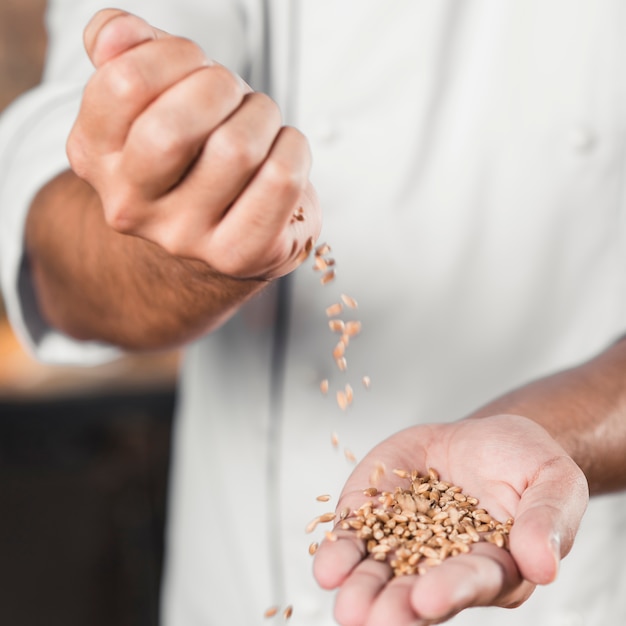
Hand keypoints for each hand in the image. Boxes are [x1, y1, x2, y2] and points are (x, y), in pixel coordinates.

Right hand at [67, 9, 319, 279]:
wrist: (220, 228)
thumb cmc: (193, 150)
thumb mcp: (152, 93)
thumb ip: (124, 50)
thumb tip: (120, 34)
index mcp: (95, 155)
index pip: (125, 83)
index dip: (175, 54)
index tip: (195, 62)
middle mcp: (130, 205)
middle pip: (175, 128)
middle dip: (219, 87)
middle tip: (231, 93)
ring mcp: (183, 237)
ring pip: (237, 149)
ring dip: (263, 115)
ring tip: (258, 124)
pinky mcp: (237, 255)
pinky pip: (280, 180)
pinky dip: (293, 149)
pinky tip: (283, 154)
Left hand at [313, 414, 588, 624]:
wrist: (484, 438)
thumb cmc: (525, 462)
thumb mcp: (554, 481)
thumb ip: (549, 520)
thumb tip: (543, 565)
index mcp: (494, 565)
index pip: (472, 582)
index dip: (450, 590)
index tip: (427, 599)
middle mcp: (445, 563)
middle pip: (418, 591)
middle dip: (394, 607)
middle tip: (371, 620)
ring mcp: (406, 539)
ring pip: (381, 572)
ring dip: (361, 588)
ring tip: (346, 607)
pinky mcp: (378, 512)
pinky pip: (357, 534)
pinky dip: (341, 550)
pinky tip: (327, 566)